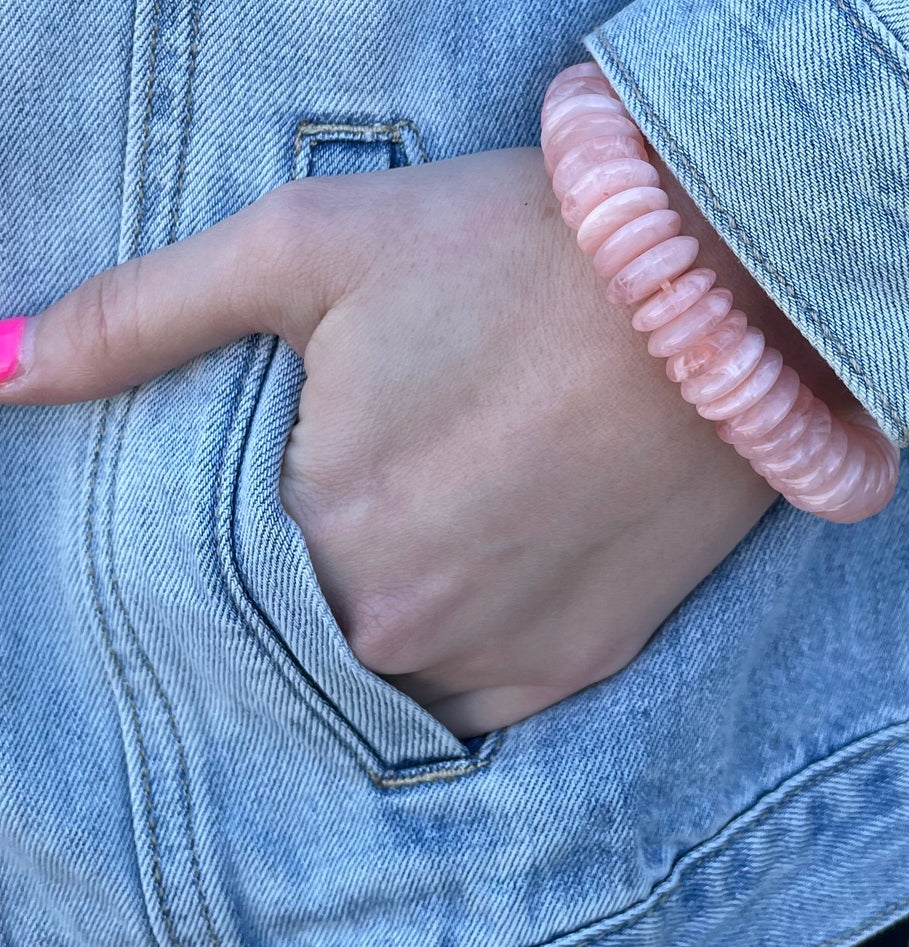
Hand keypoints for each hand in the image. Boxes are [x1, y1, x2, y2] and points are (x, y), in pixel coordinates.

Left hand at [0, 146, 837, 732]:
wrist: (732, 277)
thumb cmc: (514, 244)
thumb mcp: (308, 243)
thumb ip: (139, 315)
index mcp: (322, 532)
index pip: (201, 588)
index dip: (213, 536)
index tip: (263, 481)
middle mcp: (403, 626)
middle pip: (292, 641)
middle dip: (291, 581)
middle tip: (351, 487)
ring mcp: (501, 659)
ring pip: (378, 683)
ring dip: (370, 624)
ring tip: (410, 525)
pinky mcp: (583, 666)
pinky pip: (475, 704)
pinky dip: (454, 651)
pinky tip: (475, 564)